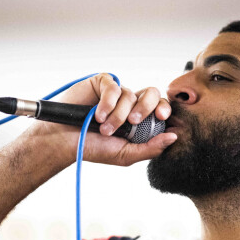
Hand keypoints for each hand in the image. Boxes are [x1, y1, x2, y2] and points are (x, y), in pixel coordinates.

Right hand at [33, 73, 177, 165]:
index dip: (165, 110)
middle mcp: (130, 104)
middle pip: (152, 94)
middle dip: (146, 108)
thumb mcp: (125, 155)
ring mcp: (116, 93)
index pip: (160, 109)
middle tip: (133, 122)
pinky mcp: (101, 84)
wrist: (64, 142)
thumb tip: (174, 137)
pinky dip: (108, 102)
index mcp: (140, 120)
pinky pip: (113, 86)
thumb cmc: (93, 149)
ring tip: (104, 129)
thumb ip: (151, 148)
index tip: (162, 118)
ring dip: (118, 115)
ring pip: (130, 94)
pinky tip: (98, 115)